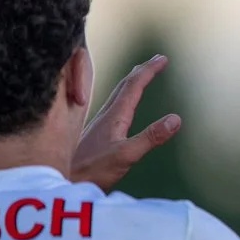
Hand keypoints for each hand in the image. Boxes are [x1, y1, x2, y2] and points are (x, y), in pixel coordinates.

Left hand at [71, 54, 181, 191]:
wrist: (62, 181)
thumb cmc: (92, 171)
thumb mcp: (126, 155)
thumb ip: (150, 137)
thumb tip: (176, 118)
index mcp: (114, 116)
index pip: (134, 86)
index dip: (149, 70)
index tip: (163, 58)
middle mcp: (105, 115)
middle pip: (125, 85)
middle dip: (142, 70)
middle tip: (157, 60)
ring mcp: (98, 124)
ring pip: (117, 94)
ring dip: (132, 82)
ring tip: (140, 76)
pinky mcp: (95, 134)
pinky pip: (112, 106)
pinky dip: (122, 97)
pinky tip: (120, 107)